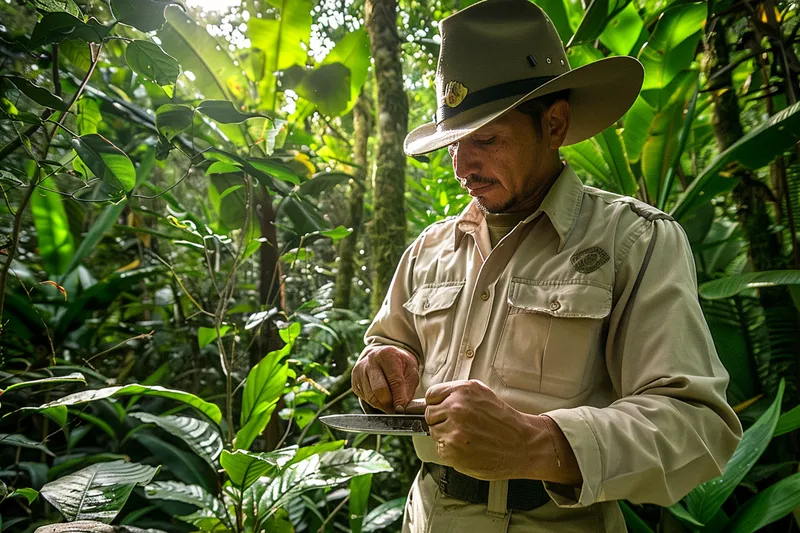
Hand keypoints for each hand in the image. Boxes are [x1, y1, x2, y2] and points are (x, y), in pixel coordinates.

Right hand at [352, 345, 419, 412]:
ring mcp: (360, 371)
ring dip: (382, 405)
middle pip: (379, 390)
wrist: (382, 356)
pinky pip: (365, 399)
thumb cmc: (400, 365)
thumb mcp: (411, 372)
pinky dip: (375, 402)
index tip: (401, 409)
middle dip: (389, 403)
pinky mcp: (354, 381)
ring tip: (390, 403)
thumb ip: (407, 390)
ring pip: (371, 397)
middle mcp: (371, 361)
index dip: (399, 398)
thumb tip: (400, 408)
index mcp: (388, 354)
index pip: (394, 381)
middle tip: (396, 408)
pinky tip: (381, 397)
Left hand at [425, 379, 547, 479]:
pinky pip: (440, 450)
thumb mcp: (482, 394)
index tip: (444, 410)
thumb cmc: (505, 421)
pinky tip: (468, 448)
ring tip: (467, 437)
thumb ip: (457, 393)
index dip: (438, 404)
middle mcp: (456, 408)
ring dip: (446, 437)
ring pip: (435, 433)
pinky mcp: (453, 451)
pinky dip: (451, 452)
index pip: (431, 395)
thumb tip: (435, 399)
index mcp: (463, 391)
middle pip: (430, 415)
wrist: (523, 444)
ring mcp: (453, 430)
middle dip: (442, 420)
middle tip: (461, 426)